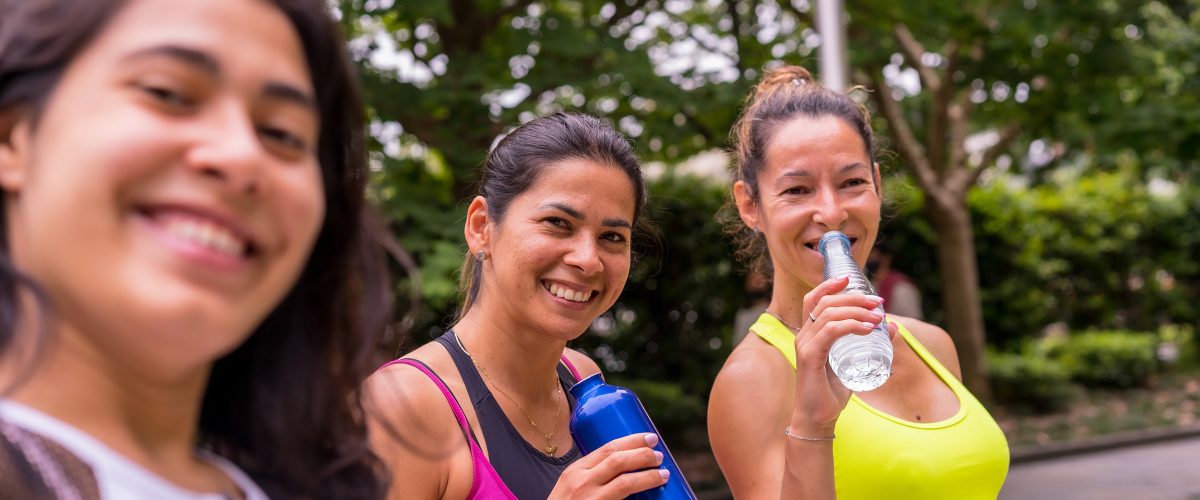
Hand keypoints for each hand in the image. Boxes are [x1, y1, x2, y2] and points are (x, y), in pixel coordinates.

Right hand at [547, 433, 668, 499]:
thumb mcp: (571, 486)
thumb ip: (592, 476)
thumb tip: (625, 465)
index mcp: (575, 470)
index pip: (607, 449)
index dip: (632, 441)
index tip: (649, 438)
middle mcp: (582, 482)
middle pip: (618, 461)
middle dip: (643, 455)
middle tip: (659, 456)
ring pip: (625, 483)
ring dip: (648, 476)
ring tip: (663, 474)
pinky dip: (641, 495)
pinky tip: (653, 495)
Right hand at [790, 276, 896, 434]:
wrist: (818, 418)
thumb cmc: (832, 392)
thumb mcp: (855, 363)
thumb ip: (871, 345)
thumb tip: (894, 325)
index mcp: (810, 333)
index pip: (814, 299)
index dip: (830, 285)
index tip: (851, 279)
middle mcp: (804, 335)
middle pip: (825, 302)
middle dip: (854, 297)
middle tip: (878, 302)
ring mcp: (805, 344)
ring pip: (828, 314)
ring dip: (857, 311)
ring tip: (878, 317)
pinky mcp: (809, 356)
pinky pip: (830, 331)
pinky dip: (850, 325)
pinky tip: (867, 328)